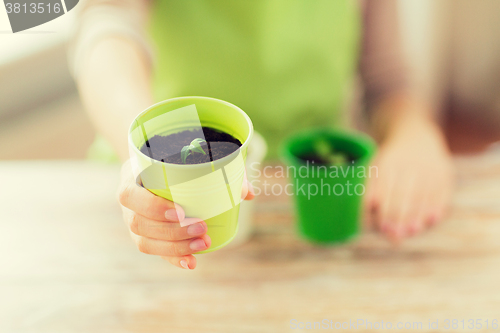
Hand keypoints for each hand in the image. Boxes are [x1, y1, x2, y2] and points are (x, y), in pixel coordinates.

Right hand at [118, 160, 254, 268]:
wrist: (154, 165)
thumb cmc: (172, 160)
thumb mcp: (187, 156)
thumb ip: (218, 169)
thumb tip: (247, 193)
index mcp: (131, 177)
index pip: (130, 196)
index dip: (152, 207)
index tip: (181, 211)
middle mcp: (129, 203)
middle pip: (139, 224)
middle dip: (172, 231)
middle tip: (202, 227)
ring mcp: (134, 221)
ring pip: (145, 242)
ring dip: (175, 246)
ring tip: (203, 243)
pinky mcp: (144, 236)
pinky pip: (154, 251)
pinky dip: (173, 258)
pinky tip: (192, 262)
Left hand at [365, 112, 453, 243]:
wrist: (415, 134)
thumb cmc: (389, 161)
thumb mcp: (376, 168)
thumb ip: (370, 192)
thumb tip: (365, 219)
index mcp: (389, 163)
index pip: (386, 189)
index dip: (384, 209)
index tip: (382, 228)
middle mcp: (410, 163)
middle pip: (405, 194)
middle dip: (400, 217)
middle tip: (394, 236)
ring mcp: (429, 167)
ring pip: (424, 195)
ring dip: (418, 215)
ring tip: (411, 232)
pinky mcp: (445, 172)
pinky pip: (442, 191)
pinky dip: (437, 207)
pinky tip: (431, 220)